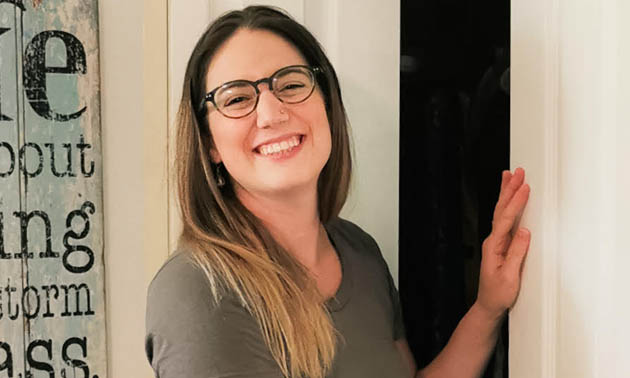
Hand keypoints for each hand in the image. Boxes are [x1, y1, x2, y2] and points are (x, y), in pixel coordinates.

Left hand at [475, 167, 530, 319]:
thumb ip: (517, 253)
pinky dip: (508, 206)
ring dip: (506, 194)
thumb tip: (524, 231)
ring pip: (501, 213)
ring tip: (509, 176)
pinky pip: (504, 220)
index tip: (524, 187)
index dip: (515, 202)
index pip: (506, 219)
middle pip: (501, 210)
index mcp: (494, 246)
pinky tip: (509, 199)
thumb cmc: (498, 294)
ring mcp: (496, 242)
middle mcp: (492, 241)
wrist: (488, 305)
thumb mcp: (510, 276)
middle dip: (509, 189)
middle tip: (516, 172)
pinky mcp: (500, 246)